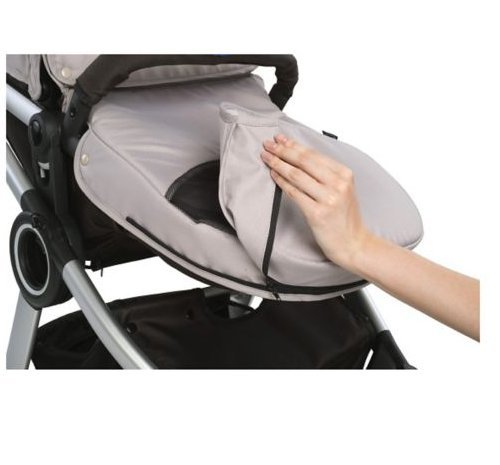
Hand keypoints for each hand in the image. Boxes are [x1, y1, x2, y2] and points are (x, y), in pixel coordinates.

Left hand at [261, 134, 370, 269]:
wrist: (353, 243)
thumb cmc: (344, 218)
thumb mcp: (342, 189)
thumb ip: (325, 174)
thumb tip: (299, 156)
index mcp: (344, 174)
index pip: (313, 154)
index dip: (294, 145)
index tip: (280, 139)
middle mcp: (338, 184)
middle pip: (304, 161)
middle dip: (282, 151)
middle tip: (268, 145)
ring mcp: (328, 199)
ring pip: (297, 175)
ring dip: (278, 164)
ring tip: (266, 157)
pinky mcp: (317, 213)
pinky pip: (294, 193)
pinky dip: (282, 182)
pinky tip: (273, 175)